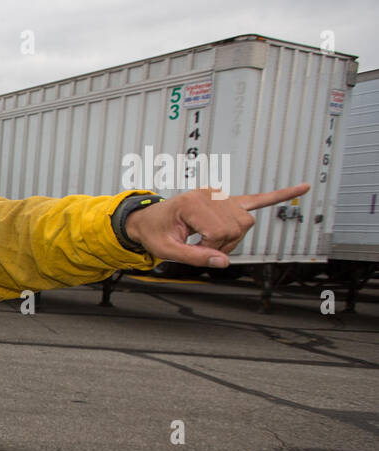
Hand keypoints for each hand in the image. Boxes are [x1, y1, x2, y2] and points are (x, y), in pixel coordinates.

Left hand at [124, 183, 308, 267]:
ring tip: (211, 239)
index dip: (210, 248)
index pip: (219, 231)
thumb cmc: (155, 233)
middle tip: (202, 246)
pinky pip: (258, 198)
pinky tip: (302, 188)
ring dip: (233, 237)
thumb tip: (224, 262)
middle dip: (223, 244)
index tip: (195, 249)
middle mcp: (210, 194)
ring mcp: (220, 195)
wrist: (149, 219)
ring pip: (245, 222)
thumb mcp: (166, 250)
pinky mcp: (227, 199)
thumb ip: (194, 257)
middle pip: (238, 226)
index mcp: (192, 203)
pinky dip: (280, 195)